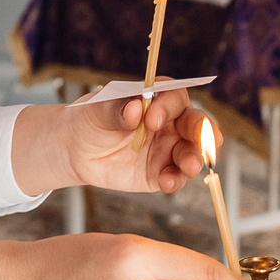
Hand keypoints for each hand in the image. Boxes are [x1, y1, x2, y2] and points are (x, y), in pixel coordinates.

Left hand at [66, 89, 209, 194]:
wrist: (78, 150)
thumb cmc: (91, 119)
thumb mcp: (97, 111)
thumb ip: (116, 110)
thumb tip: (134, 109)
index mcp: (158, 98)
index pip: (174, 97)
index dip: (168, 106)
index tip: (151, 119)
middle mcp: (171, 122)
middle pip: (195, 124)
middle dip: (202, 131)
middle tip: (202, 139)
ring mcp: (168, 149)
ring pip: (192, 152)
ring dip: (194, 158)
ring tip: (189, 167)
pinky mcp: (161, 172)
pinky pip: (176, 177)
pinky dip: (175, 180)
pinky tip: (167, 182)